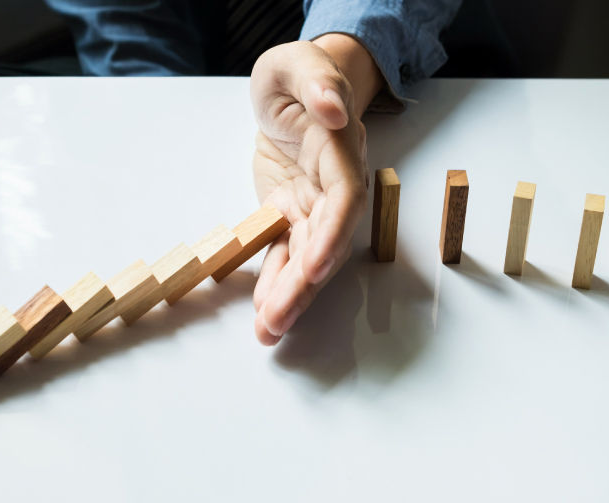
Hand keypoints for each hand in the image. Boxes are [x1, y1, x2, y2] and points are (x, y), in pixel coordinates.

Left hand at [249, 38, 381, 344]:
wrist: (294, 95)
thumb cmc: (298, 75)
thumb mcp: (298, 64)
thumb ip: (318, 81)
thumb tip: (334, 108)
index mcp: (340, 151)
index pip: (344, 199)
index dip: (332, 234)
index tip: (315, 265)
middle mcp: (334, 188)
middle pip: (325, 242)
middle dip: (304, 284)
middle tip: (278, 320)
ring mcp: (314, 206)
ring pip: (306, 258)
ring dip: (290, 296)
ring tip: (268, 332)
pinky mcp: (292, 215)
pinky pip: (285, 254)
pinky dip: (274, 284)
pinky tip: (264, 314)